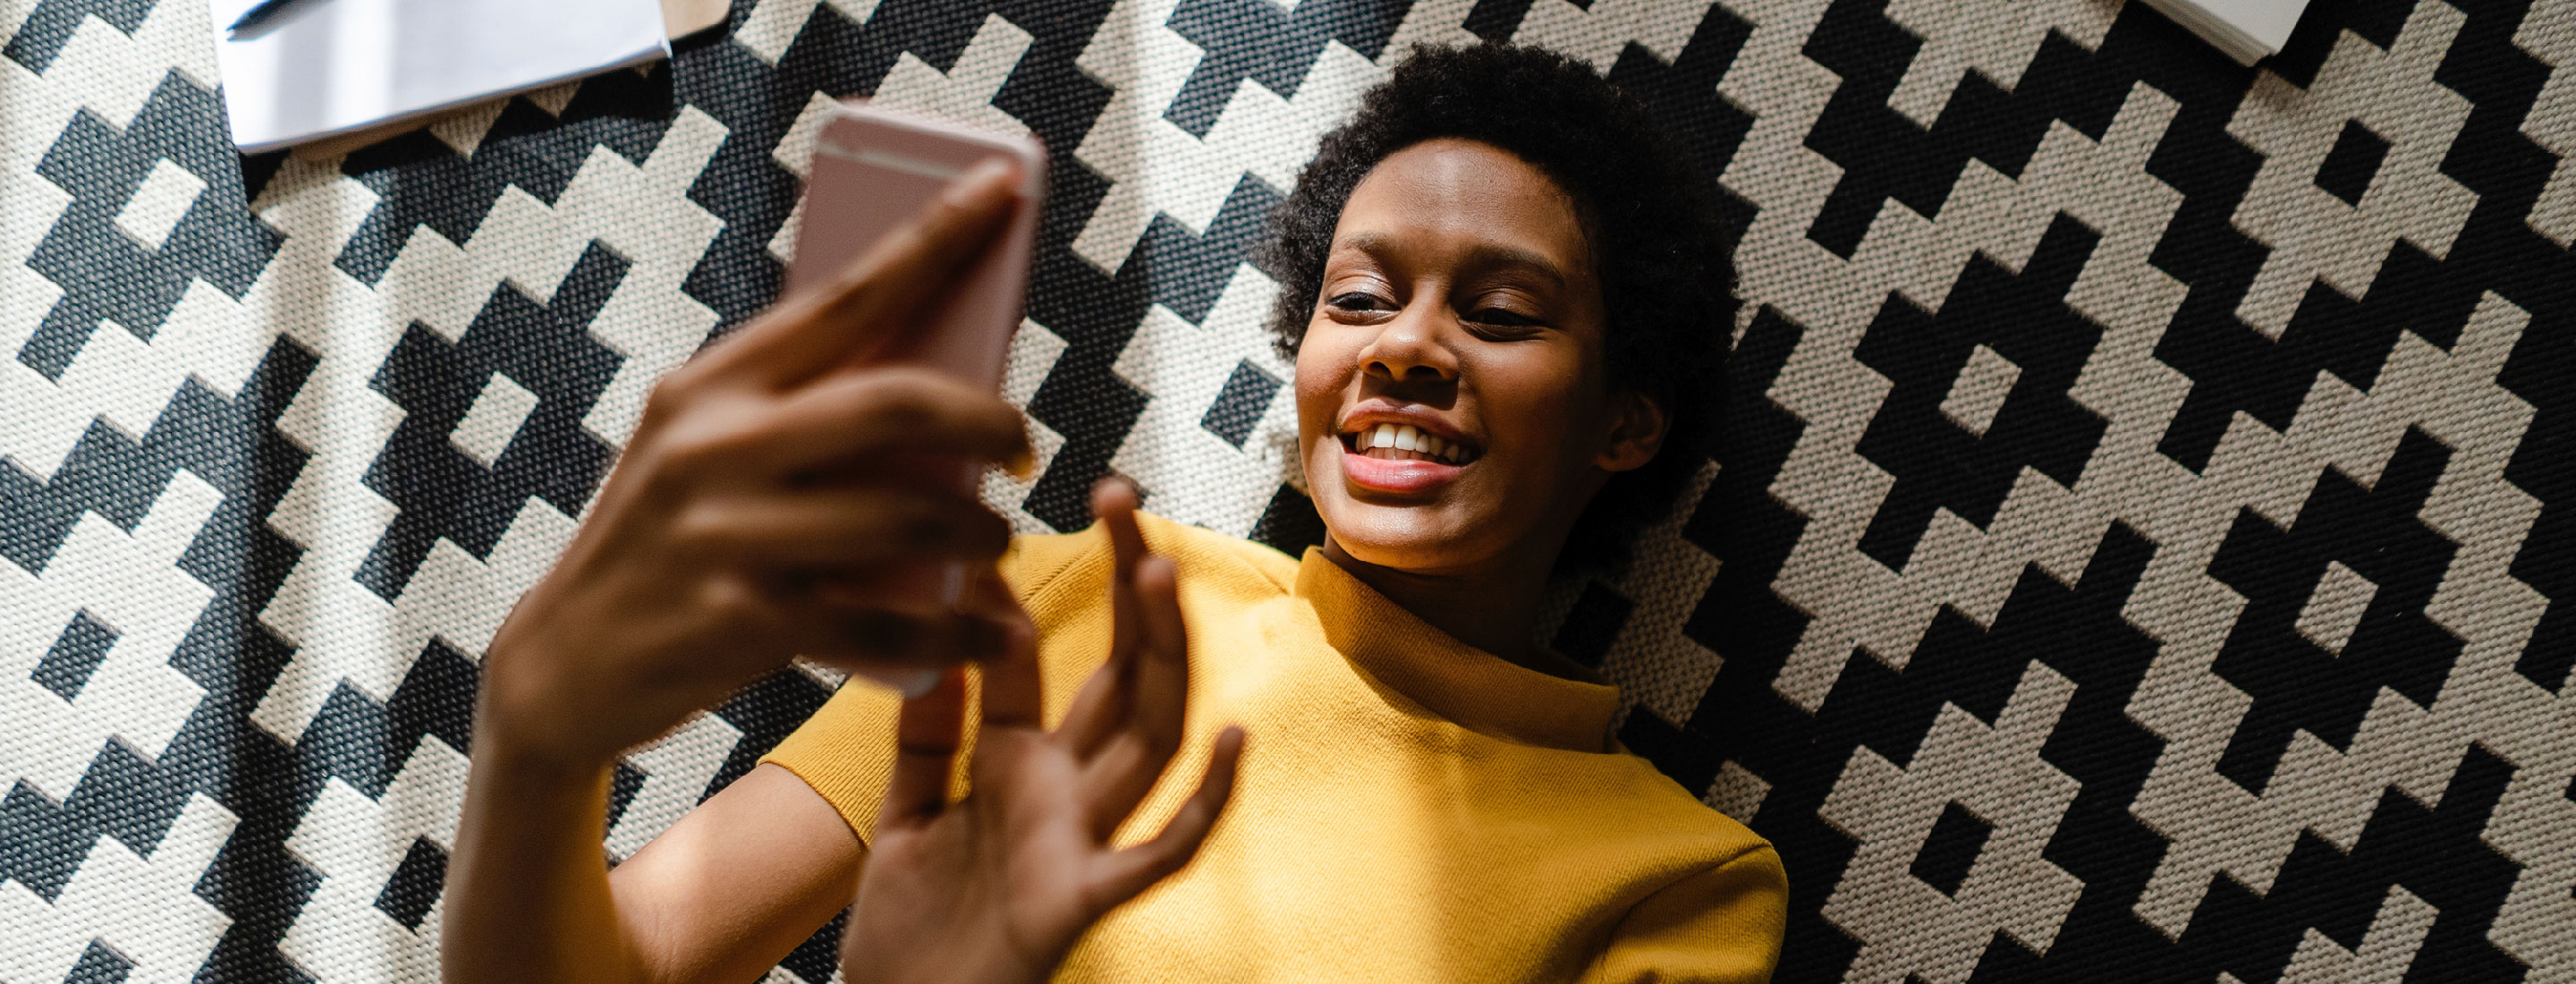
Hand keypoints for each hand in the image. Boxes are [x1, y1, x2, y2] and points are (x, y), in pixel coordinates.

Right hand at [477, 160, 1033, 771]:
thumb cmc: (668, 548)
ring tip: (996, 541)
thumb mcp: (703, 454)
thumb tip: (943, 386)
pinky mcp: (741, 622)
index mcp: (710, 386)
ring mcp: (723, 534)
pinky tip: (990, 634)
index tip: (1002, 185)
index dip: (935, 238)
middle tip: (1023, 445)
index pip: (844, 294)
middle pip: (897, 402)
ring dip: (980, 532)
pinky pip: (884, 624)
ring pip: (907, 516)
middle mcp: (711, 446)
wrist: (563, 668)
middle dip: (989, 417)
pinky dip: (954, 633)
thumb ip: (793, 415)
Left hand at [840, 481, 1246, 983]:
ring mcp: (1080, 845)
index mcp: (1020, 769)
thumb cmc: (905, 934)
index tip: (1031, 515)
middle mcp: (1064, 797)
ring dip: (1163, 658)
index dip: (1038, 593)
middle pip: (1121, 678)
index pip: (1049, 658)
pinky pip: (1157, 855)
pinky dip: (1205, 803)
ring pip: (1149, 741)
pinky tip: (1234, 740)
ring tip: (1161, 573)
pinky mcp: (1078, 903)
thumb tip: (941, 632)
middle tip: (1123, 498)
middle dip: (1131, 591)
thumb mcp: (903, 815)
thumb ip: (926, 734)